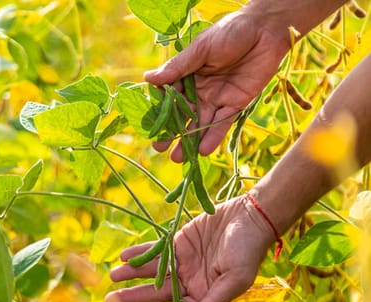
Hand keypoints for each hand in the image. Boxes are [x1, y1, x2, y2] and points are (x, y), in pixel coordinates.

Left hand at [104, 195, 275, 301]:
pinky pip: (156, 250)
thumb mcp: (235, 279)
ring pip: (152, 271)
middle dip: (133, 297)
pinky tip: (125, 256)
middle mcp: (189, 282)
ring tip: (113, 275)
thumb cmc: (247, 250)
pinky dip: (140, 253)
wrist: (250, 217)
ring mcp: (182, 262)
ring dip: (132, 274)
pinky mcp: (178, 242)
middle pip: (156, 293)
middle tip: (109, 301)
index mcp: (202, 296)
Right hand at [145, 9, 288, 158]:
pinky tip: (202, 150)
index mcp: (187, 75)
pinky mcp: (235, 105)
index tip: (149, 126)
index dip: (159, 112)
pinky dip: (213, 137)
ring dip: (189, 140)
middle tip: (159, 147)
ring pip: (200, 123)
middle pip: (182, 114)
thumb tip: (148, 78)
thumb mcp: (201, 49)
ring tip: (177, 158)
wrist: (265, 31)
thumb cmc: (230, 32)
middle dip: (171, 132)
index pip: (169, 96)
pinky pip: (222, 124)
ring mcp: (217, 99)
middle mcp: (199, 90)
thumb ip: (177, 67)